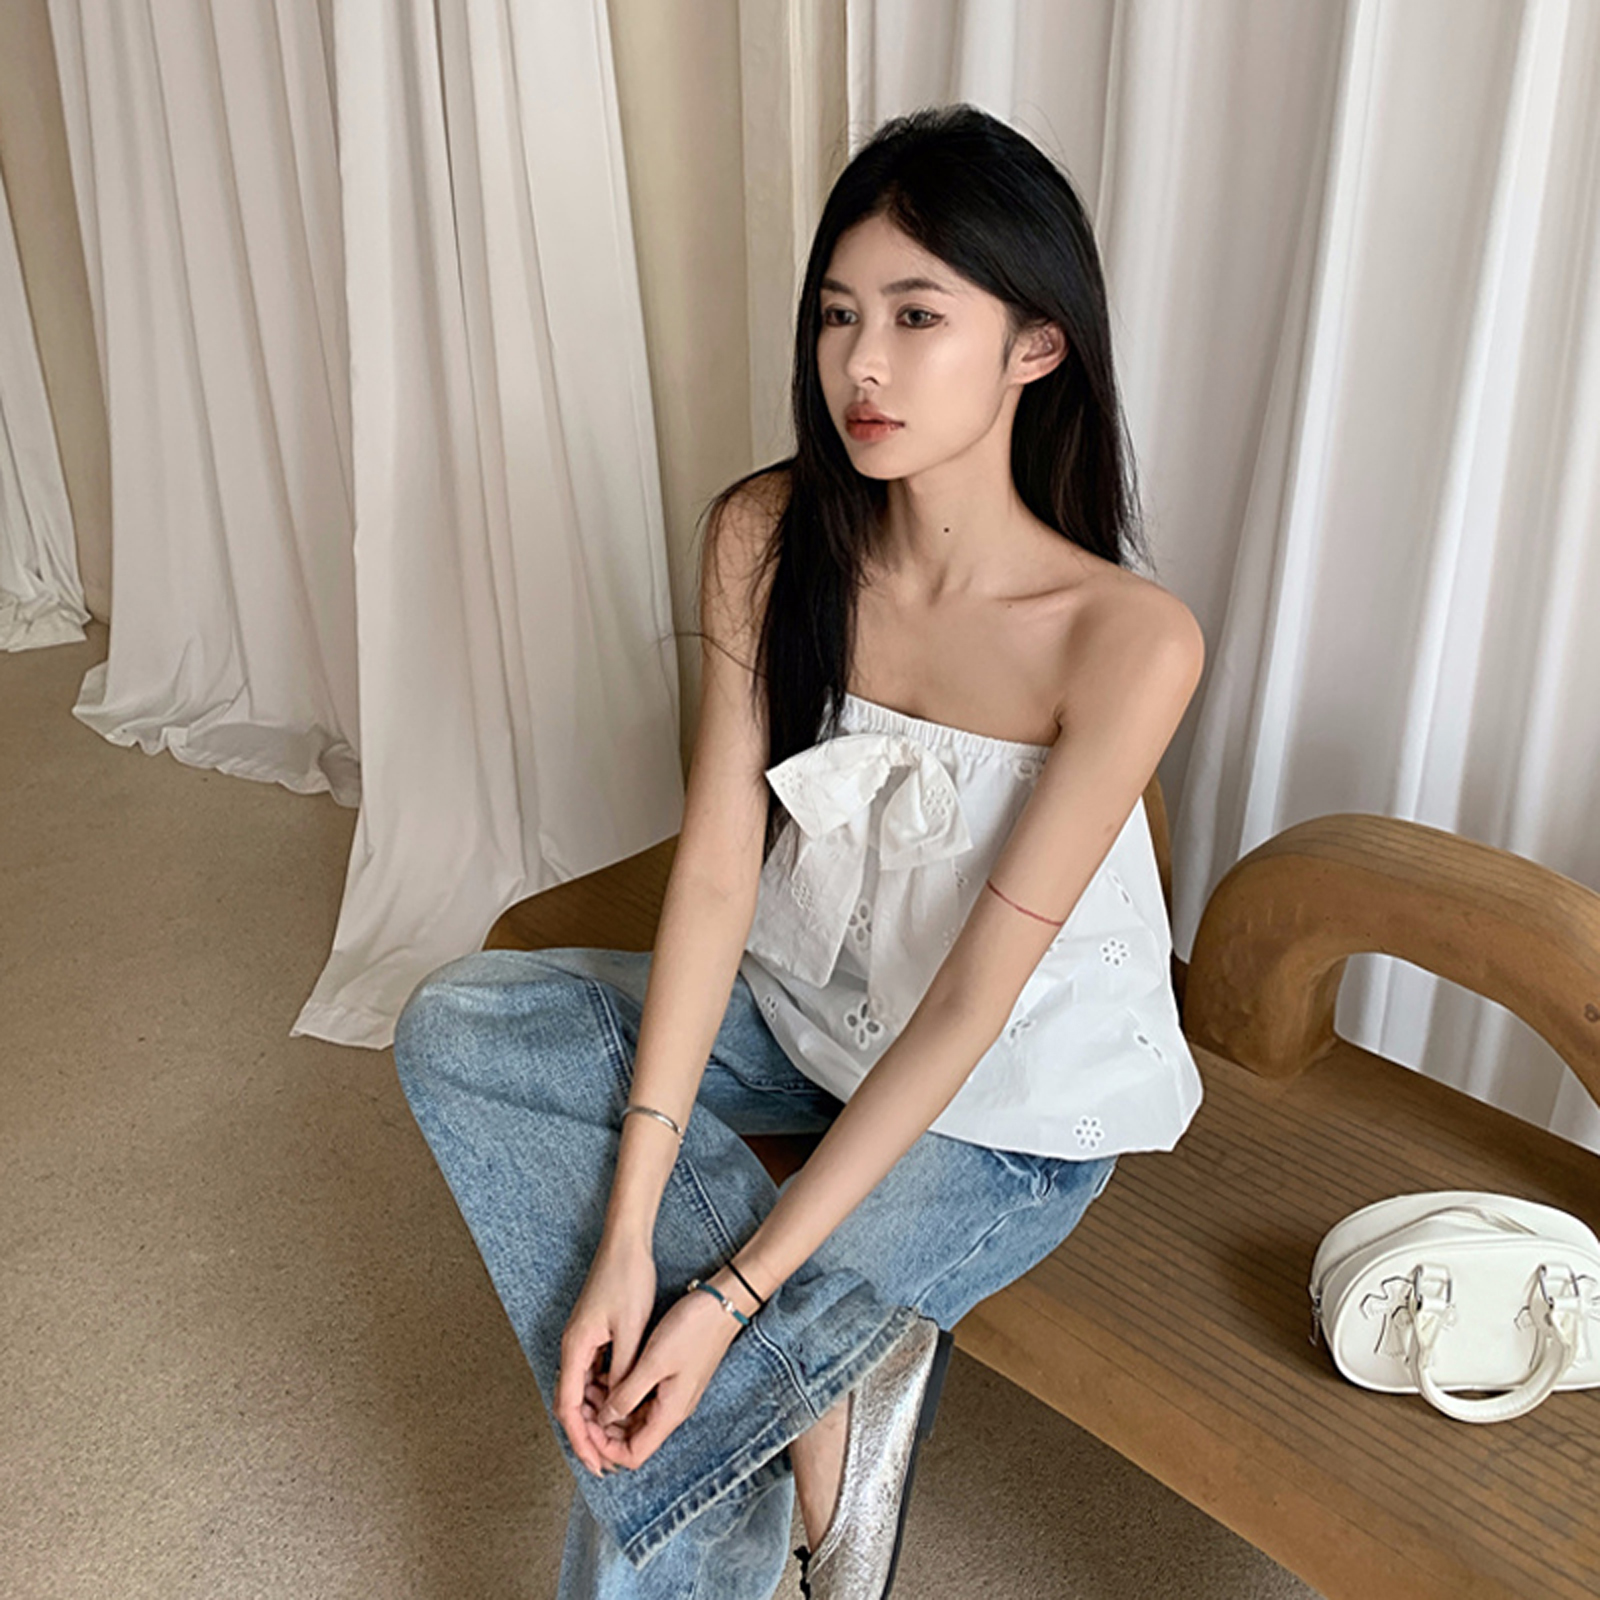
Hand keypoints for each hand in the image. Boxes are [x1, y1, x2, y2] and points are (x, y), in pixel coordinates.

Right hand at [555, 1232, 656, 1476]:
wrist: (626, 1243)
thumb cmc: (627, 1278)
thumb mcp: (631, 1329)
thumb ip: (623, 1370)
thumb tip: (615, 1408)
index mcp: (575, 1348)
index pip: (569, 1408)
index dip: (581, 1441)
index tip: (595, 1465)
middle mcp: (572, 1347)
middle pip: (571, 1404)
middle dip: (587, 1435)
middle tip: (607, 1462)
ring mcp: (581, 1341)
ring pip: (581, 1390)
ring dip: (595, 1416)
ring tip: (616, 1440)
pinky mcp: (592, 1334)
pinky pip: (591, 1374)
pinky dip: (603, 1394)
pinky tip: (620, 1405)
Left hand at [592, 1277, 745, 1470]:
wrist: (723, 1305)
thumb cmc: (693, 1329)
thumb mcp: (654, 1361)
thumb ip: (628, 1395)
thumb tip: (604, 1419)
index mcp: (669, 1413)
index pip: (633, 1455)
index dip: (606, 1448)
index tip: (586, 1427)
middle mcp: (672, 1410)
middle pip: (632, 1439)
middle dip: (604, 1428)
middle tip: (582, 1406)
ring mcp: (674, 1395)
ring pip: (635, 1418)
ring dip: (611, 1409)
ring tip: (590, 1388)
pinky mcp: (673, 1379)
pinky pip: (643, 1399)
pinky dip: (623, 1394)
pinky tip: (607, 1377)